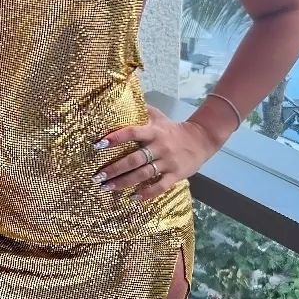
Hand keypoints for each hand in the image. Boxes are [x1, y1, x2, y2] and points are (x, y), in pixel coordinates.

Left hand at [93, 105, 217, 201]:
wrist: (201, 139)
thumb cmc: (173, 129)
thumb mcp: (159, 117)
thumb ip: (142, 111)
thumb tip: (122, 101)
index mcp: (153, 132)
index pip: (132, 132)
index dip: (115, 138)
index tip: (98, 145)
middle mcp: (159, 147)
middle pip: (134, 159)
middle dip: (115, 169)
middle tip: (98, 176)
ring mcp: (168, 162)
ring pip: (144, 174)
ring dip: (124, 182)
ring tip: (107, 187)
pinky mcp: (176, 175)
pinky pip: (160, 186)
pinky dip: (146, 193)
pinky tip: (132, 198)